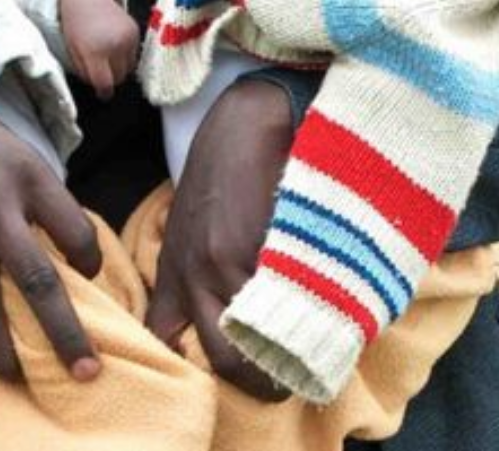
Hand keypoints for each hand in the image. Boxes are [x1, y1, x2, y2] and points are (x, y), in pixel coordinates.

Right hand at [0, 110, 102, 382]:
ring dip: (0, 351)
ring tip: (16, 377)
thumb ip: (52, 207)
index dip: (92, 263)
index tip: (92, 278)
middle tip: (85, 373)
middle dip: (63, 334)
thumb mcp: (28, 162)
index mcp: (28, 181)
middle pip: (36, 282)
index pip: (76, 231)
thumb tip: (79, 264)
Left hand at [58, 0, 139, 99]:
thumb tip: (100, 89)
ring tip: (106, 57)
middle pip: (120, 78)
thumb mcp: (72, 51)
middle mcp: (114, 45)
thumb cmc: (74, 23)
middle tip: (101, 70)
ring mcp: (128, 37)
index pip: (105, 84)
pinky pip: (135, 54)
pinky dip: (126, 55)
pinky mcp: (136, 30)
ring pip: (129, 68)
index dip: (103, 92)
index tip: (102, 93)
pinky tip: (113, 46)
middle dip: (111, 79)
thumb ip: (85, 72)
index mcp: (95, 51)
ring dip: (120, 68)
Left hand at [146, 78, 293, 399]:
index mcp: (174, 273)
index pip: (171, 343)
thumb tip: (194, 332)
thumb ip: (188, 279)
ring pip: (255, 341)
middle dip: (264, 379)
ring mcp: (220, 264)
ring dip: (289, 351)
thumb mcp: (188, 228)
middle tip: (294, 375)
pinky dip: (305, 313)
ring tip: (317, 344)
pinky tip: (327, 304)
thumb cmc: (223, 171)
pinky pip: (280, 304)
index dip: (212, 366)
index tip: (250, 366)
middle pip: (225, 361)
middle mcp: (192, 276)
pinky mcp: (252, 246)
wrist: (247, 121)